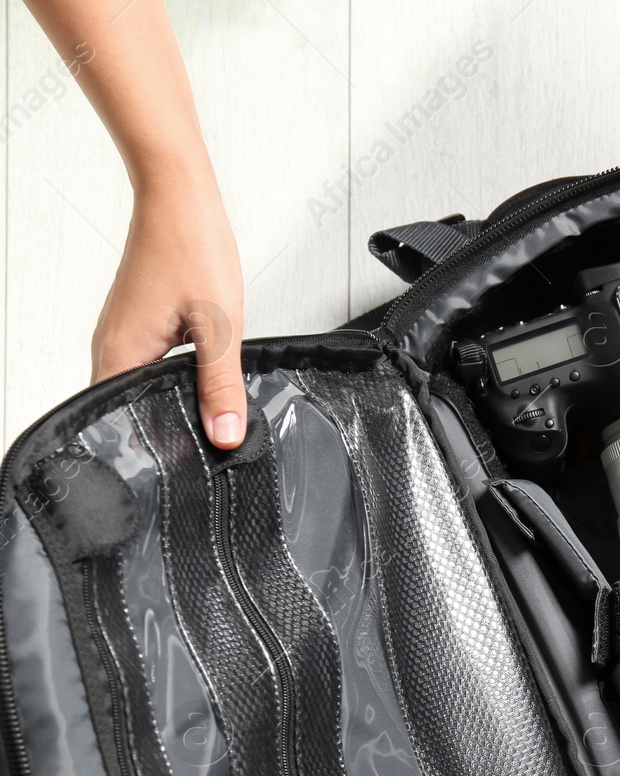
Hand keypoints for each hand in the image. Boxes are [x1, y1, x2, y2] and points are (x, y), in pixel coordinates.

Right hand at [92, 176, 246, 447]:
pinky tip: (200, 371)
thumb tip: (226, 432)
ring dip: (175, 396)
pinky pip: (148, 362)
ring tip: (210, 406)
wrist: (178, 198)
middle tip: (212, 432)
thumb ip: (221, 384)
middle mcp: (111, 346)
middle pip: (133, 407)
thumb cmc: (191, 247)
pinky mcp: (134, 322)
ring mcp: (120, 333)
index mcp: (121, 354)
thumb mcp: (219, 326)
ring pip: (143, 384)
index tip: (196, 451)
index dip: (162, 443)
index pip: (127, 423)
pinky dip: (174, 373)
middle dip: (172, 424)